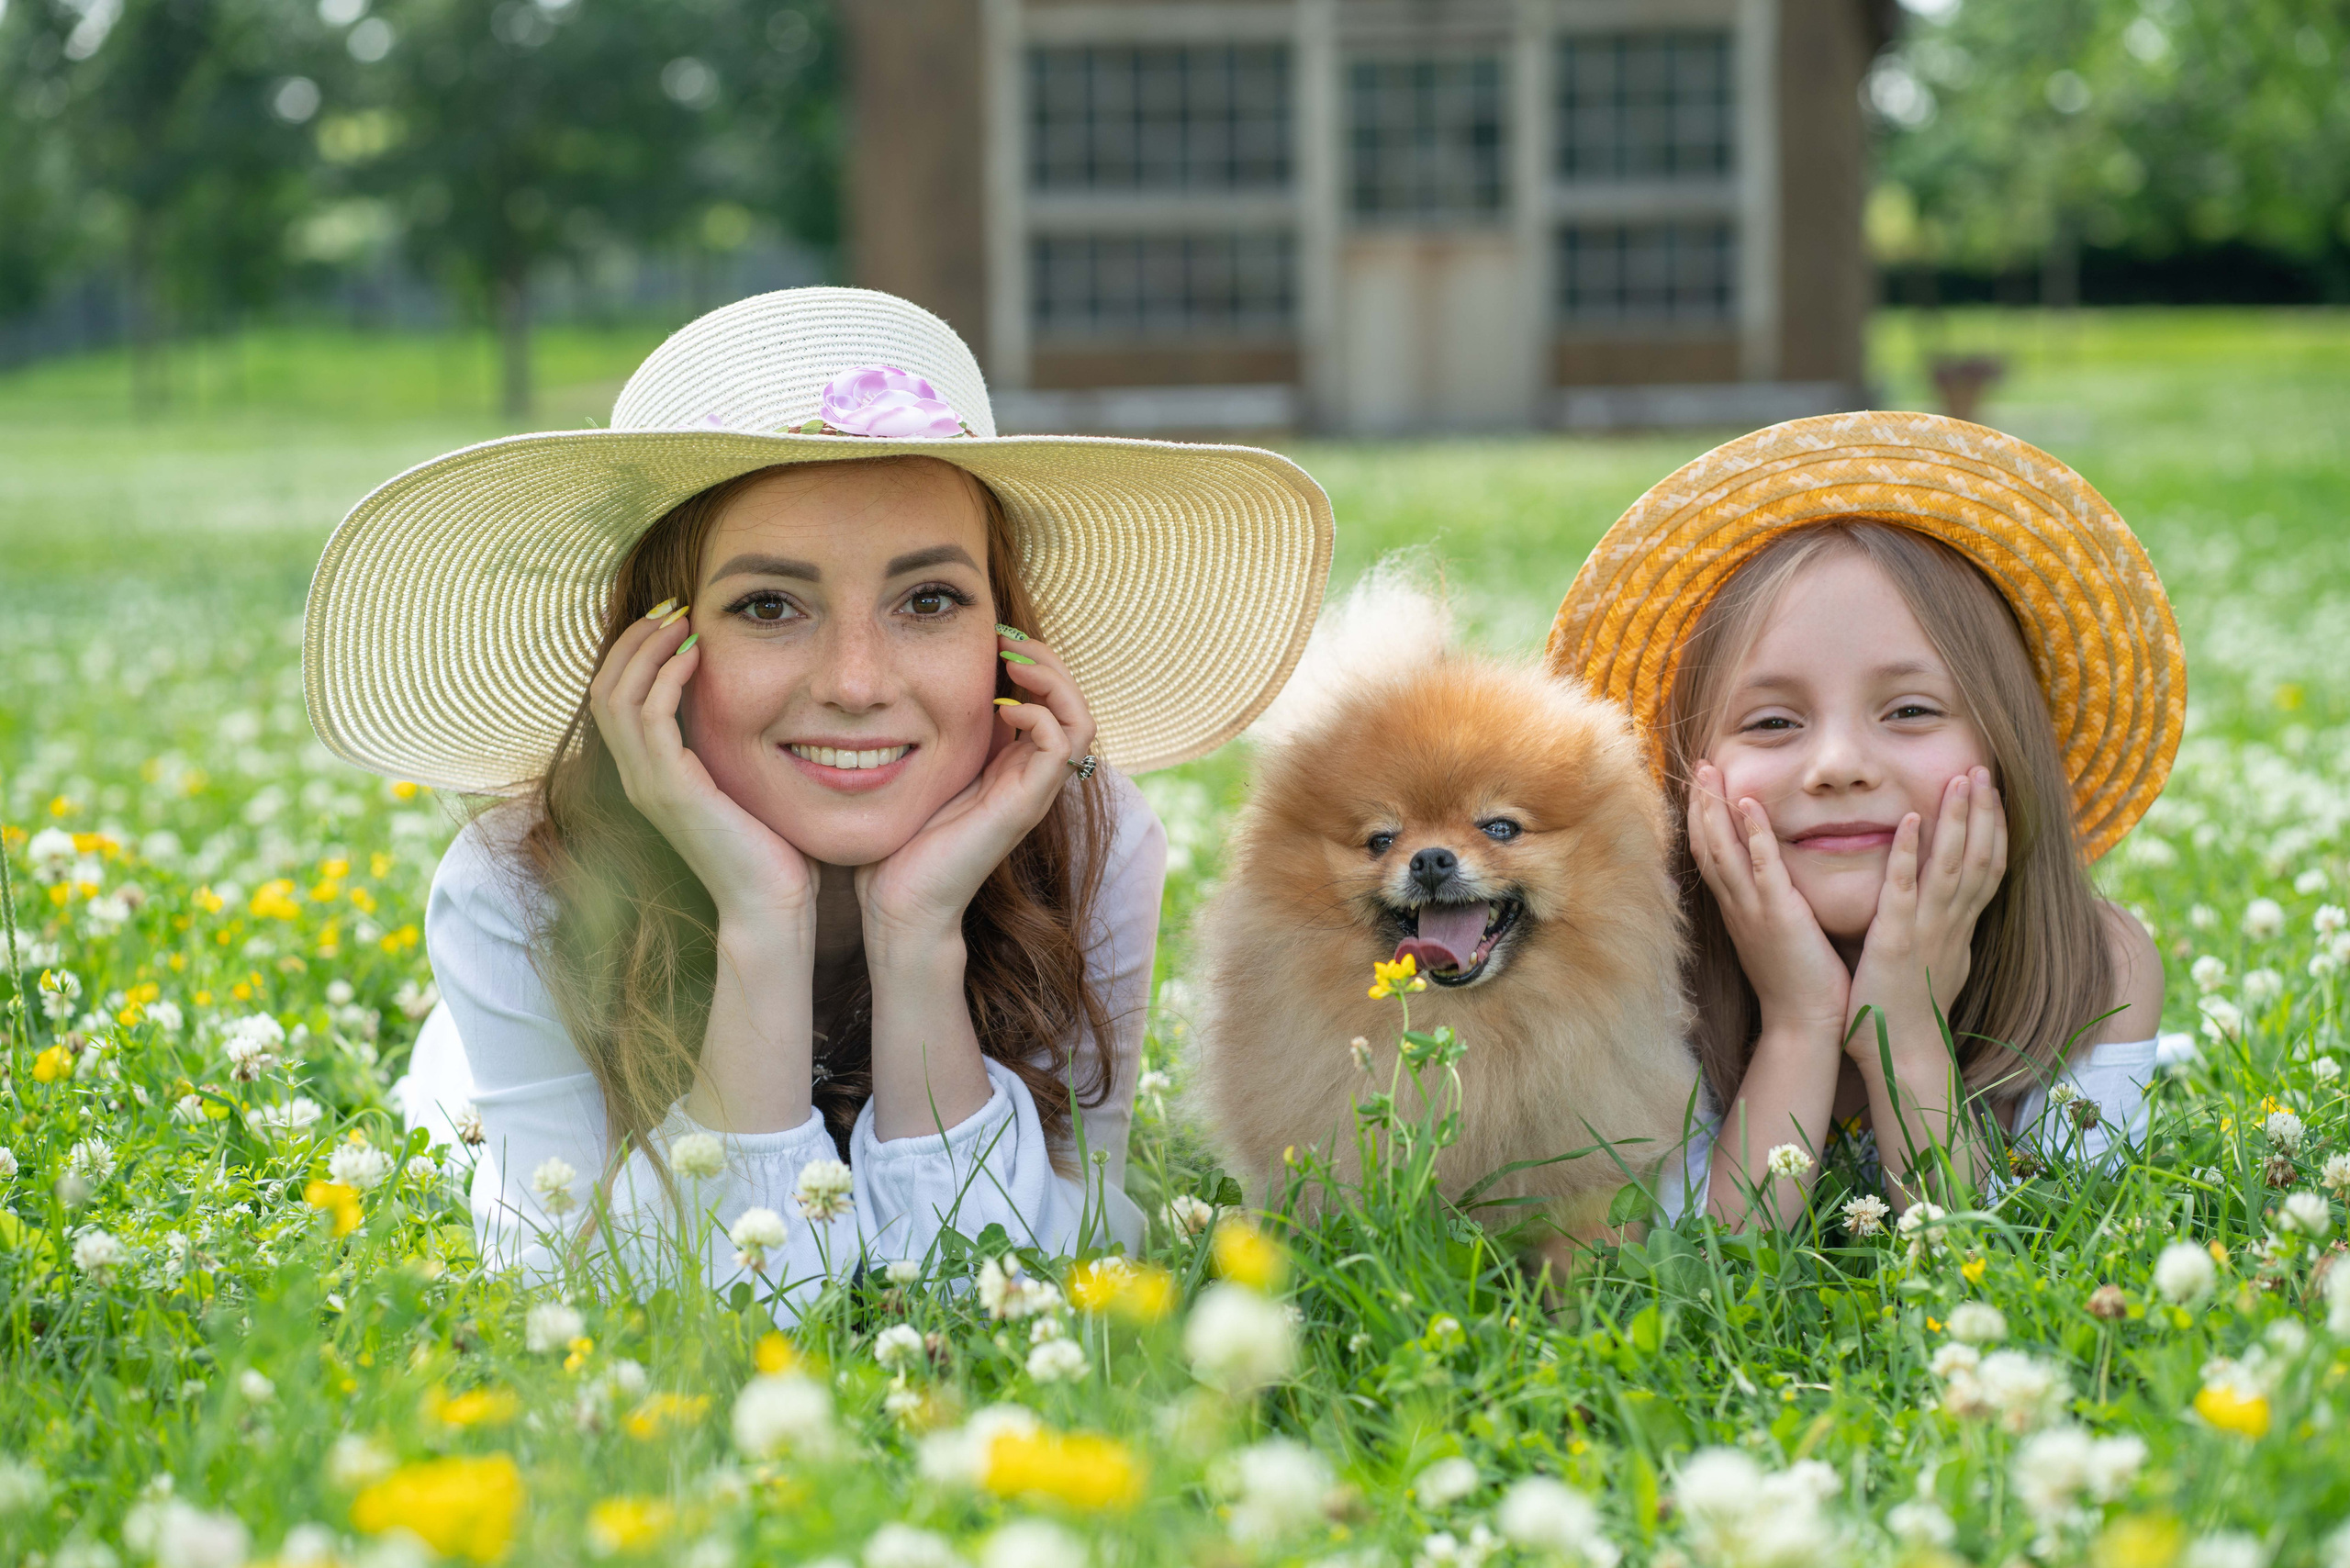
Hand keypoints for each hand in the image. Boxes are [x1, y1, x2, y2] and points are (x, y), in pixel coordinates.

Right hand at [587, 602, 815, 936]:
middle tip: (673, 606)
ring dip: (647, 649)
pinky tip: (696, 657)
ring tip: (682, 621)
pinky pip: (650, 718)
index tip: (672, 619)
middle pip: (604, 688)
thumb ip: (727, 745)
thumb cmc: (769, 848)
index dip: (635, 652)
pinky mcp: (671, 790)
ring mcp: (648, 784)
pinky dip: (667, 678)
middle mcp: (637, 777)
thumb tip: (752, 702)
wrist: (769, 905)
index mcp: (648, 774)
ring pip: (618, 696)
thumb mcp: (741, 783)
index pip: (615, 698)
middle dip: (634, 639)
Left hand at [855, 630, 1096, 952]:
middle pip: (1075, 704)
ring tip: (1016, 663)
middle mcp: (1031, 776)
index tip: (996, 638)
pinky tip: (1004, 709)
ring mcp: (1033, 792)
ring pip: (1081, 721)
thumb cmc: (903, 838)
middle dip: (1048, 661)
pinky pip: (1060, 747)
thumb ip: (940, 731)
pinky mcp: (1025, 806)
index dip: (1033, 662)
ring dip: (1054, 681)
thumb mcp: (925, 767)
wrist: (899, 900)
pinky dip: (1041, 716)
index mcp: (1012, 764)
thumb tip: (924, 681)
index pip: (1052, 701)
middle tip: (1009, 640)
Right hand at [1686, 762, 1850, 1037]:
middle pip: (1706, 844)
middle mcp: (1737, 905)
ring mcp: (1753, 908)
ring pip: (1723, 849)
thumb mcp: (1777, 938)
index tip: (1703, 788)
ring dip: (1715, 807)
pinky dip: (1753, 834)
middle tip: (1700, 765)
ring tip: (1712, 772)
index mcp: (1738, 909)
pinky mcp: (1778, 913)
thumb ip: (1772, 908)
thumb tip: (1776, 887)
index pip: (1711, 855)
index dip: (1704, 819)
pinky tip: (1747, 805)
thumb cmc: (1798, 984)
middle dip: (1701, 802)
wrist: (1802, 1023)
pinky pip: (1761, 866)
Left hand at [1846, 766, 2007, 1064]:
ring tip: (1961, 779)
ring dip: (1957, 820)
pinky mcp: (1897, 941)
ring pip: (1953, 865)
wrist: (1902, 1057)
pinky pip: (1904, 890)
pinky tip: (1907, 821)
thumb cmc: (1909, 1014)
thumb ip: (1942, 934)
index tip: (1996, 793)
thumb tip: (1950, 916)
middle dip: (1984, 811)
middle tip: (1983, 768)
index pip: (1989, 869)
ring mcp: (1928, 931)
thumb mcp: (1937, 965)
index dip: (1994, 829)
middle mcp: (1952, 924)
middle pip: (1981, 857)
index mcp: (1960, 928)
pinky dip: (1907, 854)